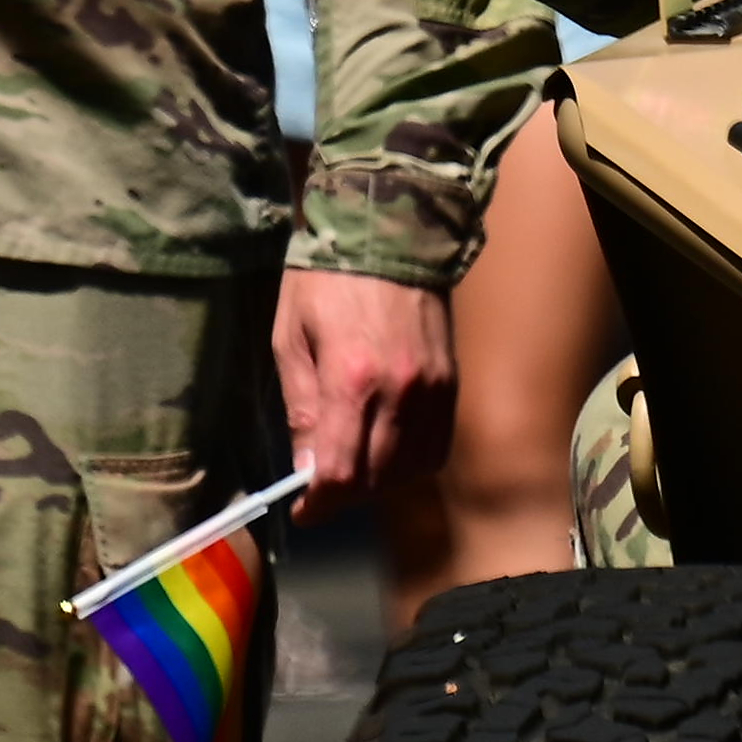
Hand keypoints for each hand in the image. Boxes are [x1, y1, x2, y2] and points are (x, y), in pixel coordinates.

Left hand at [274, 269, 454, 514]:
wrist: (390, 232)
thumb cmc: (327, 280)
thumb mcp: (291, 337)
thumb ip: (300, 407)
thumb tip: (306, 469)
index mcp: (351, 379)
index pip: (340, 471)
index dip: (319, 503)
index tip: (302, 510)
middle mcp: (399, 391)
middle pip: (376, 478)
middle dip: (344, 496)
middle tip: (320, 491)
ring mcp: (432, 389)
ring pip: (410, 469)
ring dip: (377, 483)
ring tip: (351, 470)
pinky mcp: (451, 383)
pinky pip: (436, 446)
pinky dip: (410, 463)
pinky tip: (386, 453)